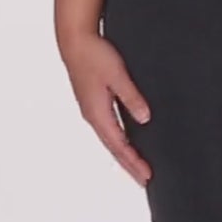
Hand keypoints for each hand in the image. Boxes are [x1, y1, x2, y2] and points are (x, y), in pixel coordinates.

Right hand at [60, 31, 152, 184]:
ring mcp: (92, 111)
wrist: (75, 41)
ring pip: (111, 140)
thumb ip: (131, 97)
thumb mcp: (117, 75)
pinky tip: (126, 142)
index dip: (134, 162)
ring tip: (137, 167)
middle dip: (130, 165)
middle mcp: (93, 116)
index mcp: (98, 113)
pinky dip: (119, 141)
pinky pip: (109, 129)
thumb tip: (144, 118)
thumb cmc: (94, 55)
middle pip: (114, 148)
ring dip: (124, 155)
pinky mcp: (94, 103)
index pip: (120, 146)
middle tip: (145, 180)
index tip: (147, 176)